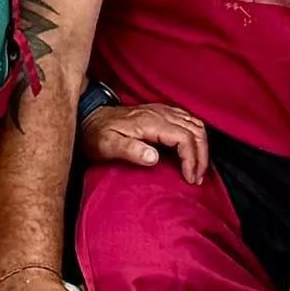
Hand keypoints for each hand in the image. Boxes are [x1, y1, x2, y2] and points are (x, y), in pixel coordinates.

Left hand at [79, 101, 210, 179]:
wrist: (88, 117)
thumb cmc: (96, 134)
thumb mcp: (107, 145)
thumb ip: (130, 150)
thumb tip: (154, 158)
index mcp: (151, 122)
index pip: (185, 138)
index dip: (192, 159)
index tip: (190, 179)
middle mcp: (160, 113)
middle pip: (196, 131)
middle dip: (202, 157)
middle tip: (197, 179)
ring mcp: (162, 111)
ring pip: (196, 124)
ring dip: (202, 147)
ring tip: (197, 170)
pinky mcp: (161, 112)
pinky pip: (189, 120)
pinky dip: (196, 136)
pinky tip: (192, 151)